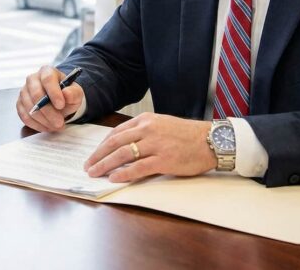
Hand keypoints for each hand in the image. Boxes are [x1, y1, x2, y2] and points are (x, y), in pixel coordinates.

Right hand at [16, 65, 84, 132]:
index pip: (47, 79)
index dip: (54, 93)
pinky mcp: (20, 104)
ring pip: (30, 107)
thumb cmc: (66, 95)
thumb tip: (66, 93)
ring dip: (44, 120)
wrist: (58, 102)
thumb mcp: (76, 93)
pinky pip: (25, 116)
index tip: (61, 105)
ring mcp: (24, 91)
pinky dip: (36, 125)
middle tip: (59, 122)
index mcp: (47, 71)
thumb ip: (73, 93)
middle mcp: (32, 79)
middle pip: (36, 94)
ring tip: (56, 126)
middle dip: (48, 111)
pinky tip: (47, 127)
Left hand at [83, 113, 215, 181]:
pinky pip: (138, 167)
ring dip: (105, 165)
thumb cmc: (187, 135)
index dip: (102, 145)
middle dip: (98, 155)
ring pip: (122, 154)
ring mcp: (155, 144)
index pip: (116, 132)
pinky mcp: (164, 159)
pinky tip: (114, 178)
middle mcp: (148, 129)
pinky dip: (123, 173)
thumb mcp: (162, 125)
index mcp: (146, 120)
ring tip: (95, 173)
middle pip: (115, 143)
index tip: (94, 154)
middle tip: (87, 165)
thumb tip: (123, 146)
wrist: (211, 140)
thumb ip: (143, 132)